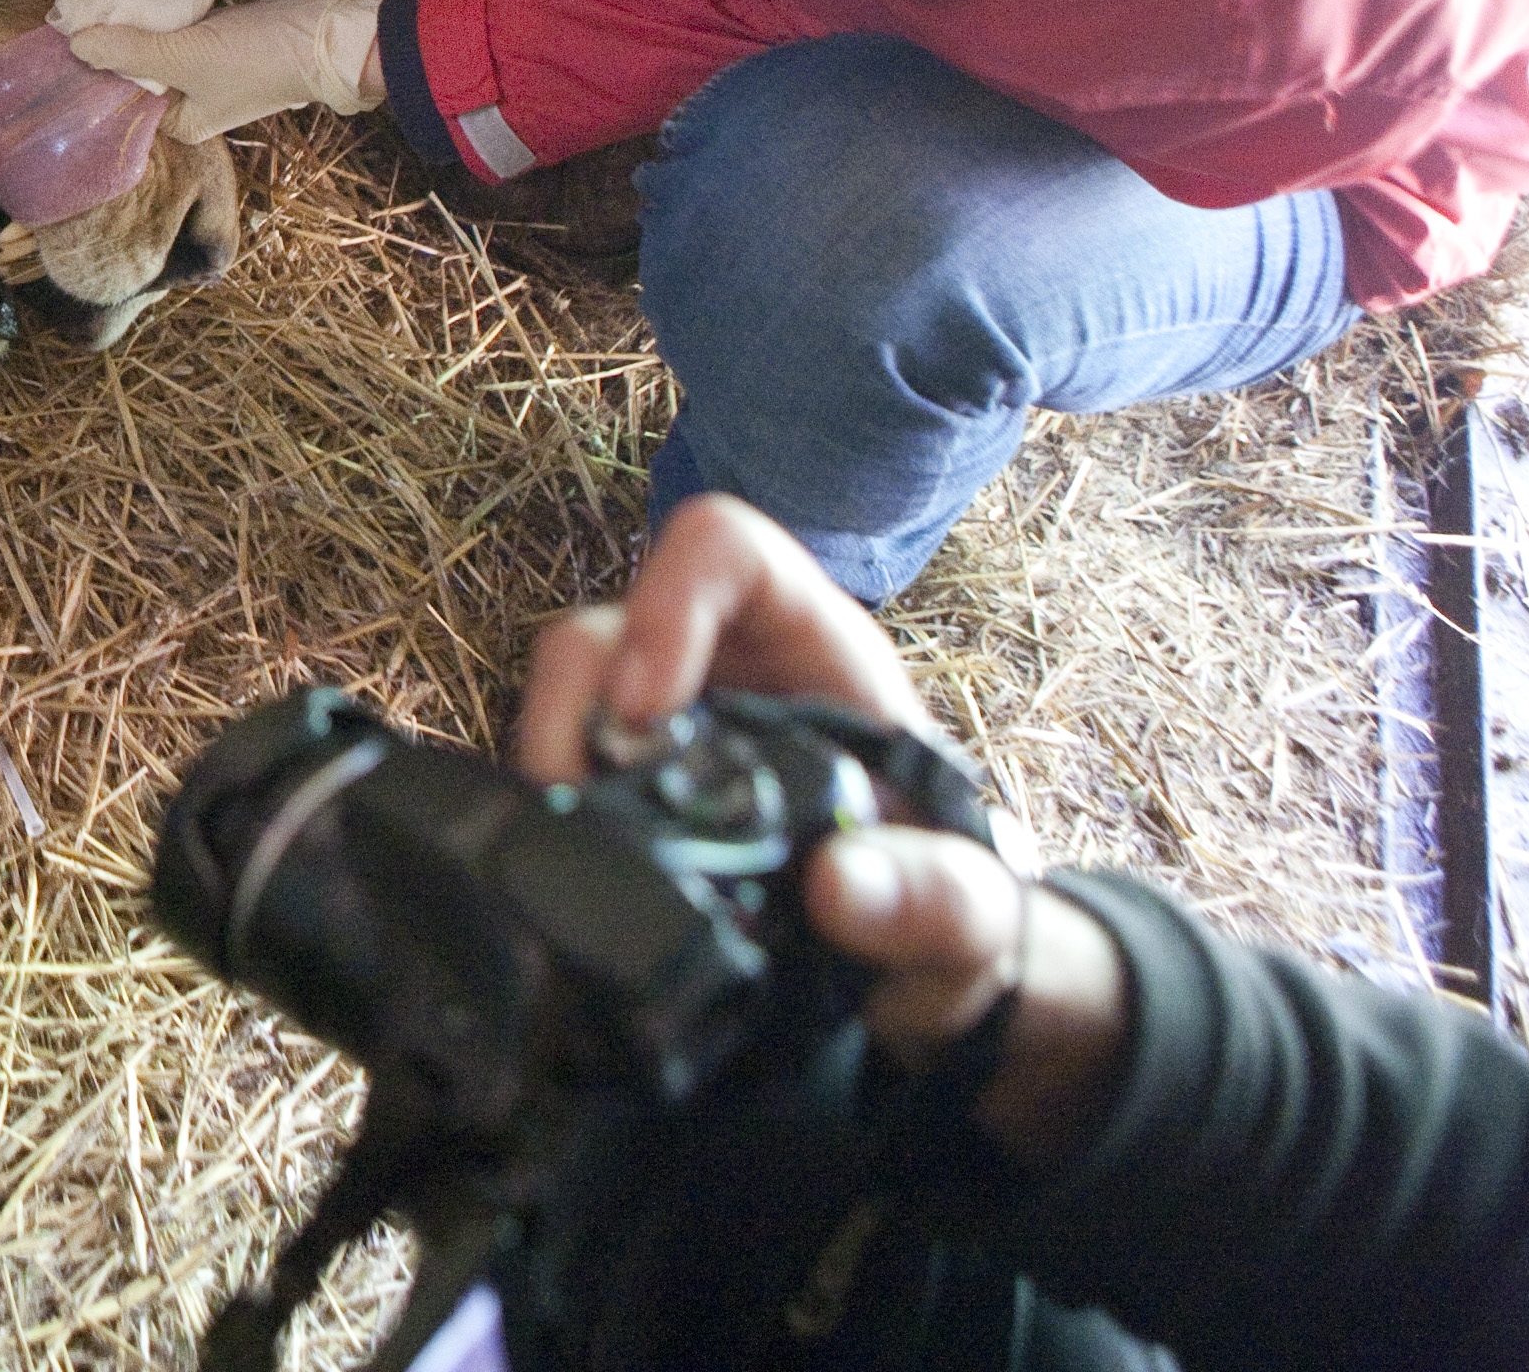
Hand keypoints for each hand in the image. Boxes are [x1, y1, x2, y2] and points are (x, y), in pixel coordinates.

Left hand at [64, 0, 379, 140]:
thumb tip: (76, 45)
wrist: (332, 36)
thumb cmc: (259, 60)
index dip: (92, 59)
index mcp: (178, 122)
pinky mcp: (220, 34)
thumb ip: (131, 53)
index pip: (119, 95)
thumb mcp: (188, 59)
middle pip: (132, 62)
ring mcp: (204, 65)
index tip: (68, 20)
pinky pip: (176, 16)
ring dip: (129, 5)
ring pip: (152, 35)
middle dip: (107, 24)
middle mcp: (188, 99)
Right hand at [514, 498, 1121, 1163]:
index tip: (646, 709)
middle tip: (577, 800)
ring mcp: (667, 730)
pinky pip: (561, 768)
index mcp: (815, 651)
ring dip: (552, 760)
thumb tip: (839, 883)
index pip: (723, 551)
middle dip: (575, 704)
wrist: (926, 978)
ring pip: (567, 697)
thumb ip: (939, 898)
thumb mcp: (977, 915)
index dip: (668, 601)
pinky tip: (574, 868)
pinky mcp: (629, 793)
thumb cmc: (960, 914)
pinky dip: (552, 809)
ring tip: (568, 847)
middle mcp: (725, 670)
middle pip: (610, 626)